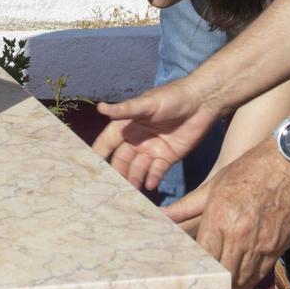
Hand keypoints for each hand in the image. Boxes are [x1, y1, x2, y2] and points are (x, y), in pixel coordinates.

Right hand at [92, 78, 223, 190]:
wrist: (202, 102)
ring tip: (130, 191)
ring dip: (133, 179)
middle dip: (116, 173)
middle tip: (110, 188)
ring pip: (137, 169)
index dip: (98, 154)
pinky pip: (156, 171)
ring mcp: (152, 149)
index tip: (87, 170)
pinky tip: (150, 185)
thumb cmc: (172, 97)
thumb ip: (125, 110)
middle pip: (121, 160)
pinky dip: (152, 178)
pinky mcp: (168, 157)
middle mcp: (136, 139)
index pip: (107, 143)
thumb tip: (100, 108)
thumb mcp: (147, 104)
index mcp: (127, 125)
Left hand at [164, 146, 289, 288]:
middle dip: (212, 284)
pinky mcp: (277, 247)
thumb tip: (161, 215)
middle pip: (222, 273)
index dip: (196, 270)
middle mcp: (239, 235)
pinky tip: (240, 286)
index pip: (203, 256)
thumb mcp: (214, 184)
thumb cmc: (249, 170)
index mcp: (219, 218)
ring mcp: (260, 243)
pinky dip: (248, 283)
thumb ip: (186, 206)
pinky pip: (260, 274)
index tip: (189, 275)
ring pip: (241, 279)